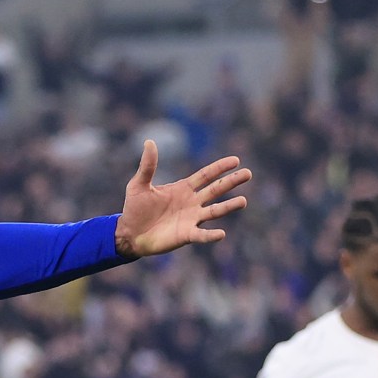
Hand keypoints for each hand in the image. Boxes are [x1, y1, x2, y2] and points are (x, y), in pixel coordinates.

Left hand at [115, 147, 252, 258]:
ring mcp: (191, 219)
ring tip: (243, 201)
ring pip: (214, 211)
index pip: (206, 175)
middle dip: (231, 182)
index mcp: (183, 188)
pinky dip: (211, 235)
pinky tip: (221, 234)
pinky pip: (201, 235)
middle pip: (216, 190)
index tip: (235, 160)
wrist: (130, 233)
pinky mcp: (186, 235)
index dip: (220, 168)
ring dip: (228, 206)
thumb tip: (149, 141)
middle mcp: (192, 202)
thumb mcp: (139, 184)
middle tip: (248, 173)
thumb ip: (147, 166)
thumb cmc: (135, 208)